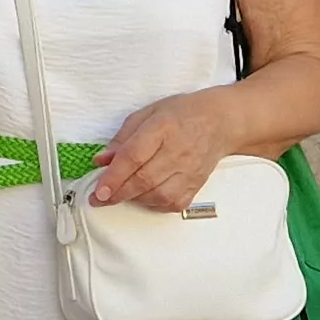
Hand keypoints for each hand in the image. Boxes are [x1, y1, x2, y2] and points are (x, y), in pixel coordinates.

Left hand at [94, 89, 239, 212]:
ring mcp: (189, 171)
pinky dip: (155, 205)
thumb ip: (122, 138)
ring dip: (134, 199)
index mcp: (162, 127)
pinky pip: (174, 204)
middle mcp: (177, 151)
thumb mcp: (147, 114)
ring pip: (158, 195)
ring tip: (121, 194)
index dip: (114, 176)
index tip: (99, 190)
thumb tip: (101, 160)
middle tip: (99, 199)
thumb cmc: (182, 114)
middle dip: (117, 193)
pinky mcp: (196, 184)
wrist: (220, 122)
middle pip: (144, 179)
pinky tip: (145, 197)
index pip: (134, 156)